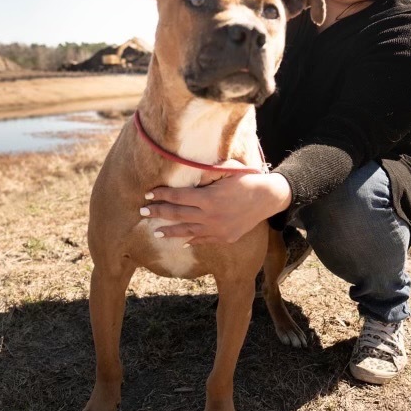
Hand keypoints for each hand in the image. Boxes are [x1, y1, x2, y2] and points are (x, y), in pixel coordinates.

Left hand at [142, 168, 291, 244]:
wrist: (268, 198)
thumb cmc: (246, 179)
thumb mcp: (227, 170)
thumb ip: (206, 172)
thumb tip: (188, 172)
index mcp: (208, 198)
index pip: (178, 197)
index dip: (161, 195)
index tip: (149, 194)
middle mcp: (210, 216)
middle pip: (177, 214)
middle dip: (158, 212)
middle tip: (142, 212)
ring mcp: (217, 229)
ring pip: (187, 231)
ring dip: (169, 231)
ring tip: (156, 232)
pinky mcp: (224, 237)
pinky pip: (203, 239)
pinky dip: (191, 240)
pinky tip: (181, 240)